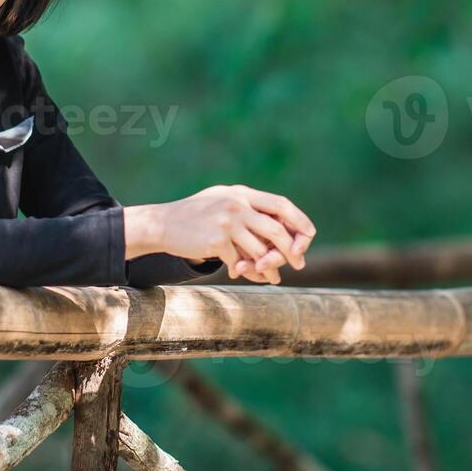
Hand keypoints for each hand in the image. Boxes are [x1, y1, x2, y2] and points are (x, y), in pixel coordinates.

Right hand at [125, 184, 314, 284]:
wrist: (163, 224)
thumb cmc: (197, 217)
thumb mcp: (224, 201)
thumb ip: (249, 210)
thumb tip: (282, 230)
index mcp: (242, 193)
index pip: (281, 205)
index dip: (299, 221)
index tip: (309, 237)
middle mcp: (236, 204)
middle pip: (276, 230)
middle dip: (290, 250)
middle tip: (298, 264)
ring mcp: (226, 222)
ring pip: (259, 250)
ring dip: (268, 267)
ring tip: (271, 277)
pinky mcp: (217, 240)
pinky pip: (239, 261)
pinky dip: (241, 270)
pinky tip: (236, 272)